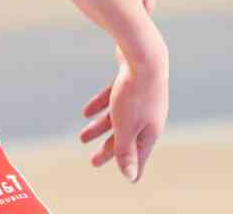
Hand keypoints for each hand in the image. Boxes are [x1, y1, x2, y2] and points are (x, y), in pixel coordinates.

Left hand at [80, 41, 168, 181]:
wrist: (143, 54)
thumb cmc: (135, 93)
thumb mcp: (127, 126)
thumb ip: (127, 151)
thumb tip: (131, 178)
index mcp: (150, 130)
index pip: (139, 154)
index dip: (130, 166)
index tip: (127, 179)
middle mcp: (149, 116)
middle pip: (126, 137)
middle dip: (109, 150)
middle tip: (93, 162)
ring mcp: (141, 98)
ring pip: (118, 119)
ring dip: (99, 128)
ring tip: (82, 138)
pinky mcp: (131, 81)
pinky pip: (114, 99)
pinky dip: (100, 106)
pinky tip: (85, 112)